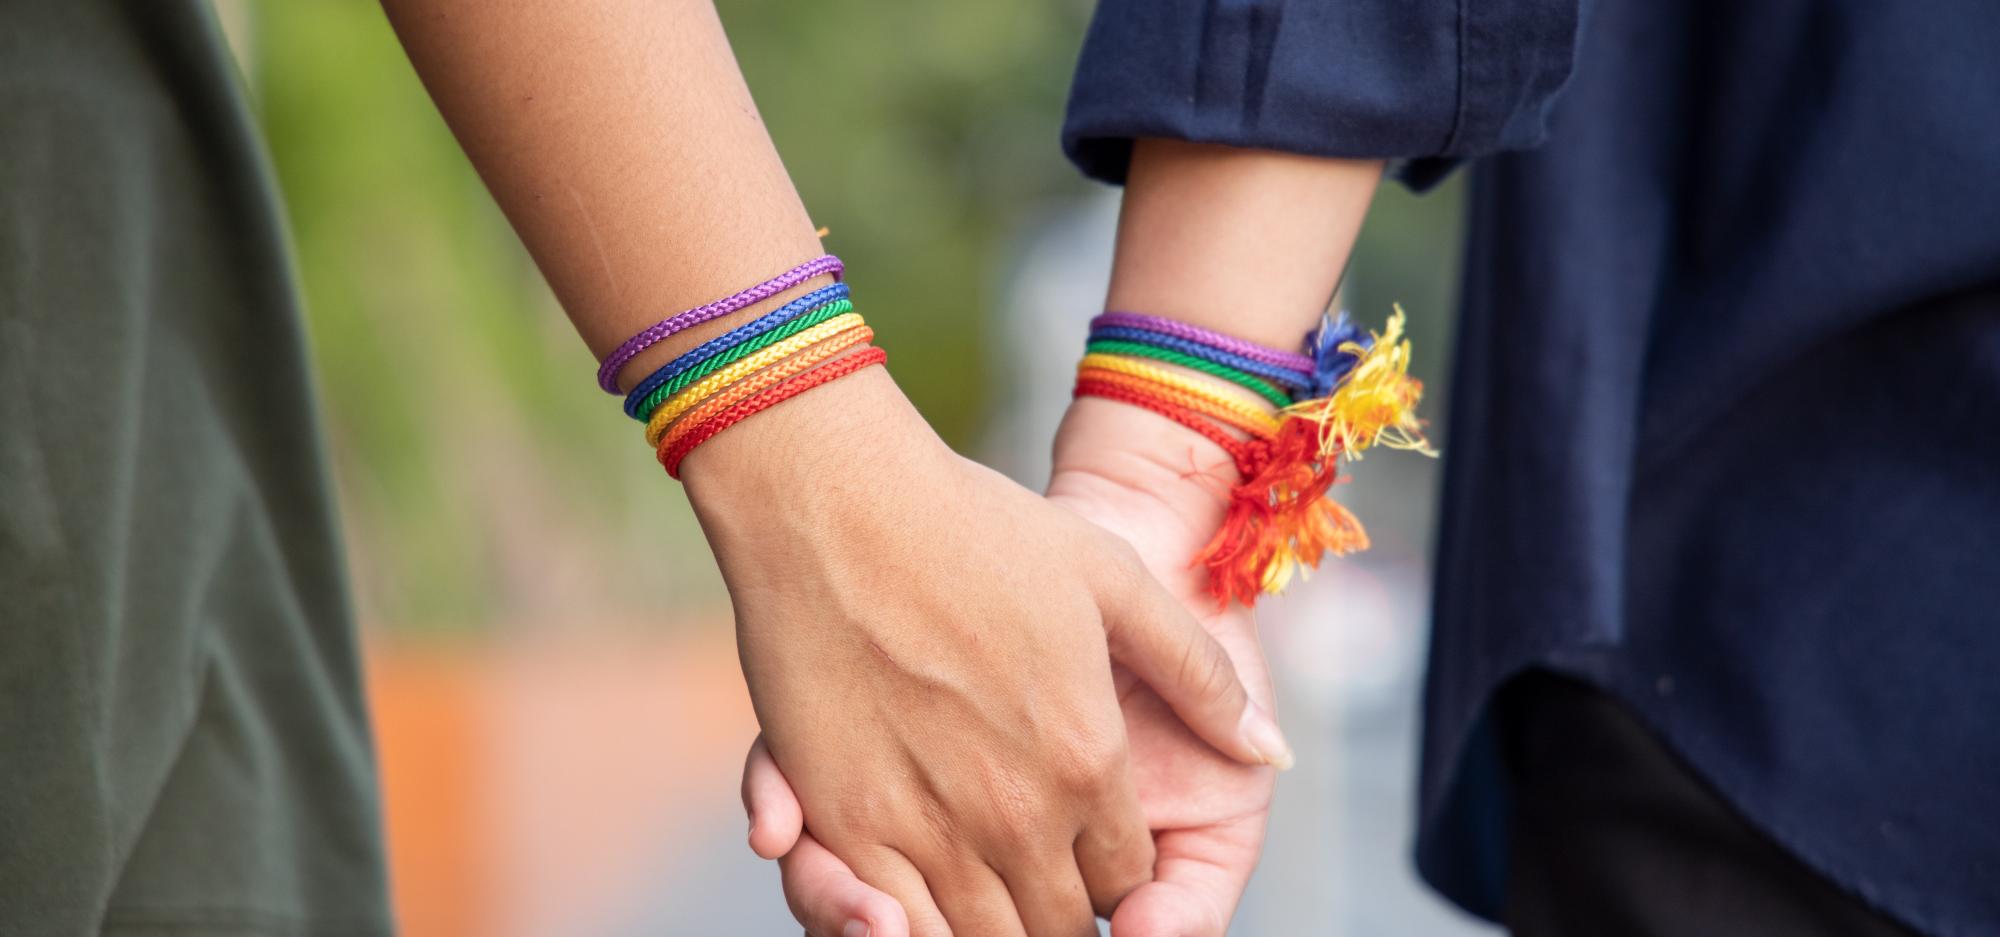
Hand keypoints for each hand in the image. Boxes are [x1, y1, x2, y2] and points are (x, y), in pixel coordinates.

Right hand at [689, 372, 1286, 936]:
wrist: (841, 502)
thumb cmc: (978, 528)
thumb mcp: (1115, 579)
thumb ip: (1199, 675)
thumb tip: (1269, 749)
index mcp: (1090, 762)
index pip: (1125, 880)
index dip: (1117, 878)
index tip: (1097, 856)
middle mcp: (1016, 814)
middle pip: (1055, 926)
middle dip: (1059, 915)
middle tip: (1045, 882)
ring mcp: (925, 825)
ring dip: (993, 927)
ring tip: (990, 893)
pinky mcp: (843, 821)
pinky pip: (892, 925)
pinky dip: (912, 927)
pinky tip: (916, 904)